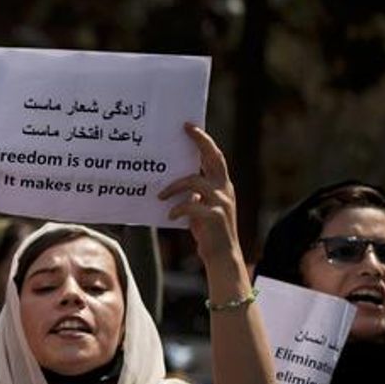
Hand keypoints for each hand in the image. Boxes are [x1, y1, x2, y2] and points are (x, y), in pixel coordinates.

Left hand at [158, 125, 241, 267]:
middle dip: (200, 142)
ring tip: (160, 196)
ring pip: (195, 181)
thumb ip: (194, 194)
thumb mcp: (202, 209)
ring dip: (174, 186)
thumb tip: (177, 183)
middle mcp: (225, 189)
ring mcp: (222, 202)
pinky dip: (177, 208)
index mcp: (222, 186)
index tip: (189, 126)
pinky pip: (191, 204)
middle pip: (214, 158)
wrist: (222, 257)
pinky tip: (170, 215)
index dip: (203, 140)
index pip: (215, 157)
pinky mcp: (214, 216)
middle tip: (184, 130)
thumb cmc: (209, 233)